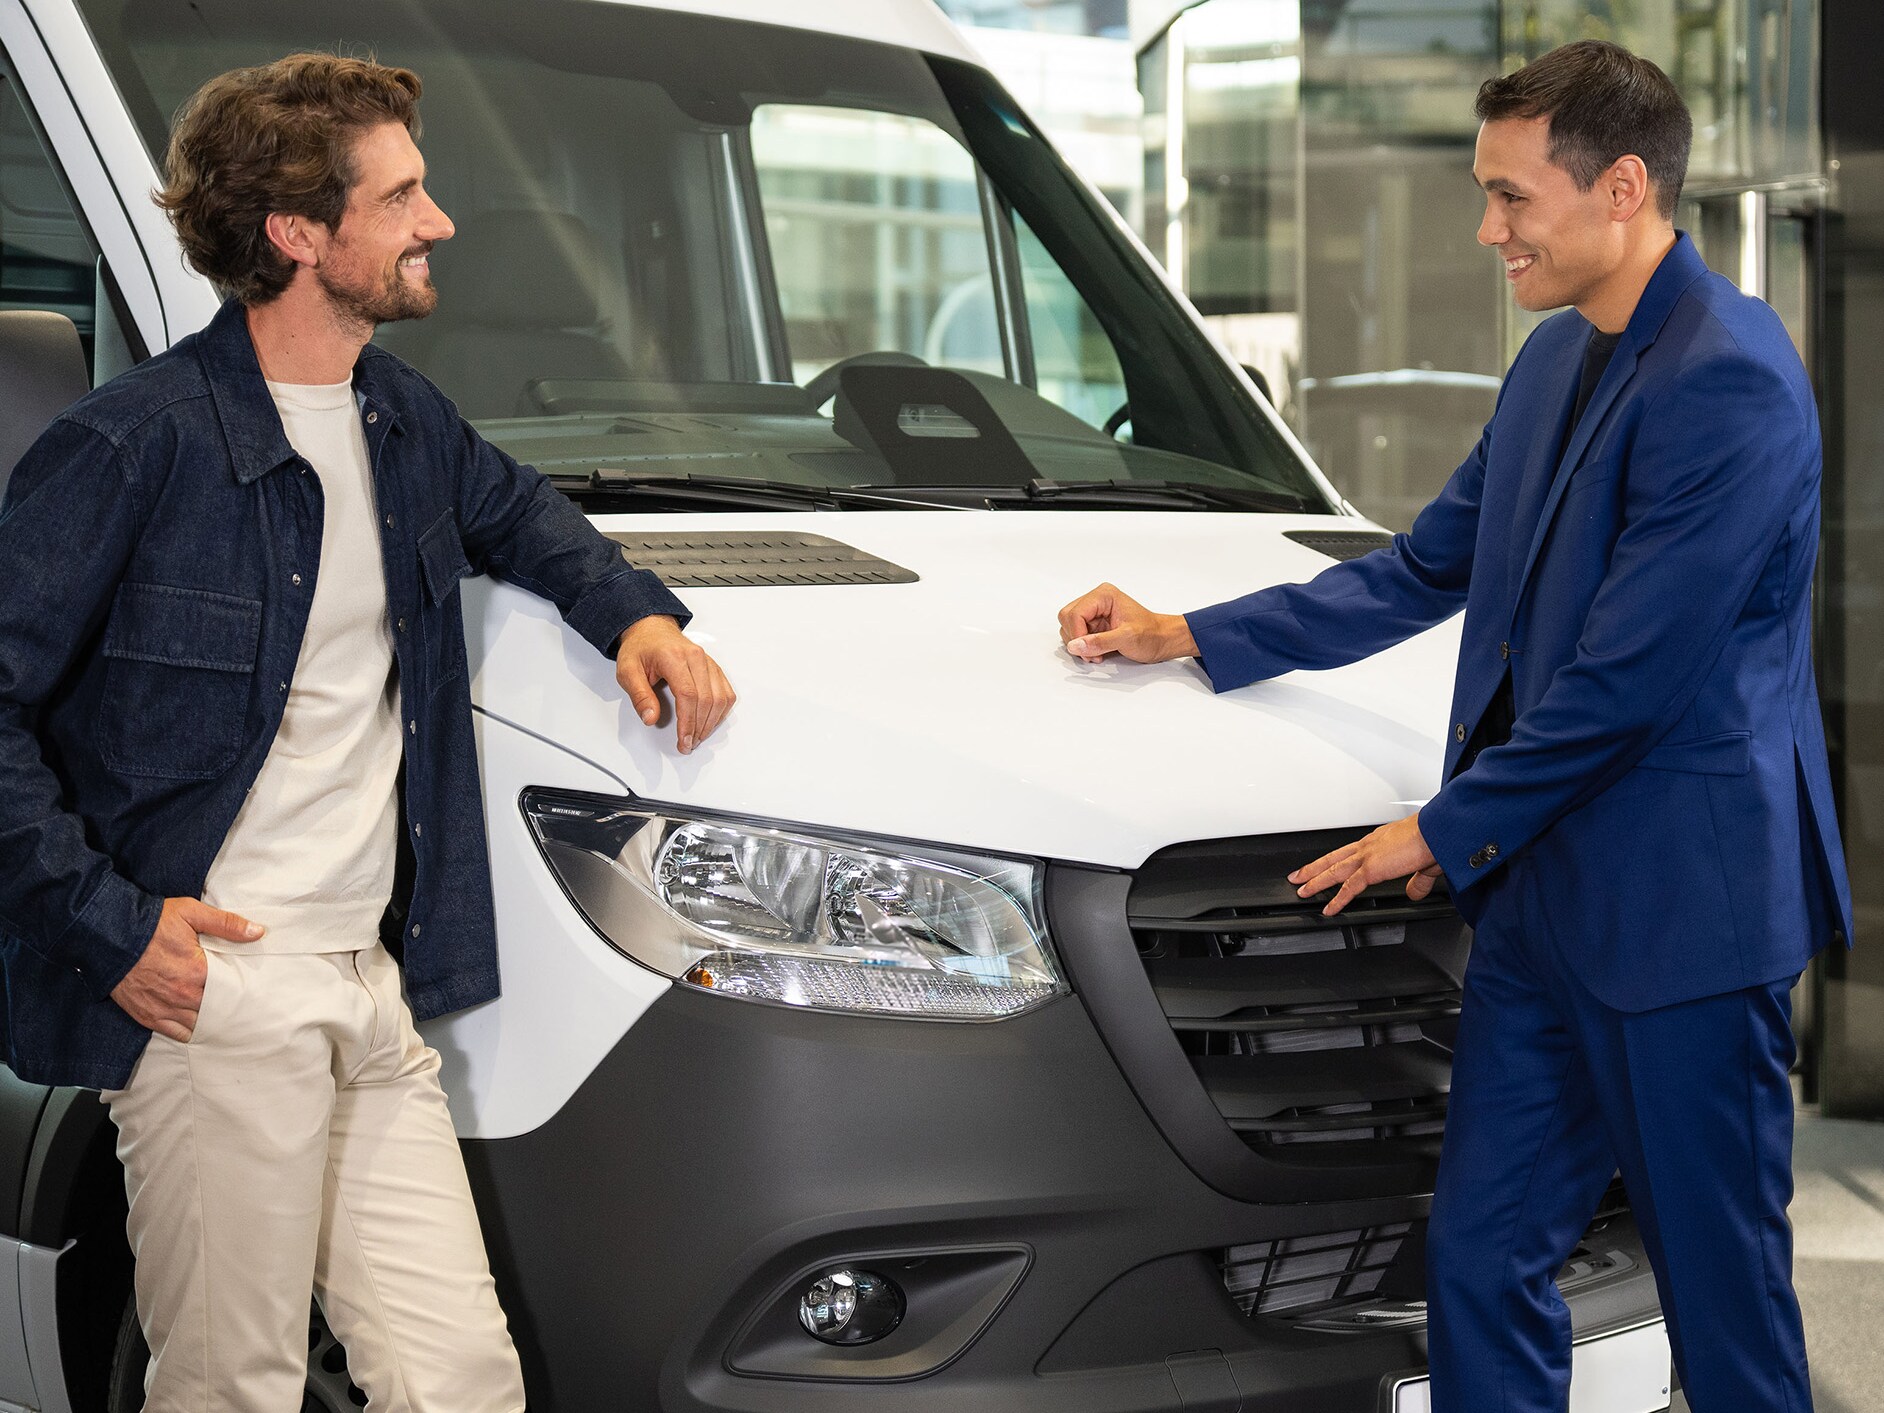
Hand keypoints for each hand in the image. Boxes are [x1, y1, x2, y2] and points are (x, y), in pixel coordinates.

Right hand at [110, 897, 262, 1041]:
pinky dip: (189, 1031)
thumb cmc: (152, 923)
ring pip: (198, 1024)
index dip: (242, 989)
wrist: (108, 936)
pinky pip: (175, 1033)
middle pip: (217, 1010)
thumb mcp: (191, 913)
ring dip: (210, 1021)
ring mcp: (164, 1008)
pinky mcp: (147, 1016)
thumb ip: (227, 924)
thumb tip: (258, 932)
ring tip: (224, 1017)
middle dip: (228, 1007)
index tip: (252, 989)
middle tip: (242, 1006)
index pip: (232, 989)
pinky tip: (199, 1026)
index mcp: (197, 972)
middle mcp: (182, 995)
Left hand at [615, 615, 735, 754]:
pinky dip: (721, 711)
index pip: (688, 695)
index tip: (683, 740)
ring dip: (711, 722)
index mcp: (673, 657)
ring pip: (720, 697)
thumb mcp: (627, 671)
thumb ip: (639, 696)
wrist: (651, 630)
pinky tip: (710, 721)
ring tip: (698, 736)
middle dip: (699, 727)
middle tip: (688, 744)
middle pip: (706, 699)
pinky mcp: (714, 667)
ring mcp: (708, 661)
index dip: (688, 722)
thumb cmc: (641, 649)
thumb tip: (651, 718)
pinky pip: (726, 692)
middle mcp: (695, 657)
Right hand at [1058, 583, 1197, 663]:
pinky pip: (1076, 635)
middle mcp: (1096, 600)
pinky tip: (1097, 652)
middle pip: (1067, 618)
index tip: (1089, 651)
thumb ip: (1100, 642)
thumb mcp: (1127, 638)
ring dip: (1079, 644)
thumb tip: (1074, 646)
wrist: (1163, 640)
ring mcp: (1094, 612)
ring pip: (1068, 627)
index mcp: (1103, 595)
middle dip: (1076, 639)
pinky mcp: (1094, 624)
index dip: (1077, 634)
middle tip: (1092, 653)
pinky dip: (1083, 647)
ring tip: (1097, 654)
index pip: (1074, 613)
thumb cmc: (1152, 635)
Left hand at [1290, 814, 1442, 916]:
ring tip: (1302, 890)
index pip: (1350, 852)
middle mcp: (1369, 845)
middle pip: (1333, 858)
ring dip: (1315, 880)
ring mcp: (1367, 856)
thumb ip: (1417, 882)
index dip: (1335, 860)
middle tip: (1297, 875)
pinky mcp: (1372, 869)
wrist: (1438, 832)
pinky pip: (1349, 887)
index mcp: (1379, 841)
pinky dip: (1337, 899)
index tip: (1325, 865)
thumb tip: (1414, 893)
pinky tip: (1328, 908)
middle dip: (1313, 867)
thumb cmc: (1435, 840)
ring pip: (1333, 870)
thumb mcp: (1425, 865)